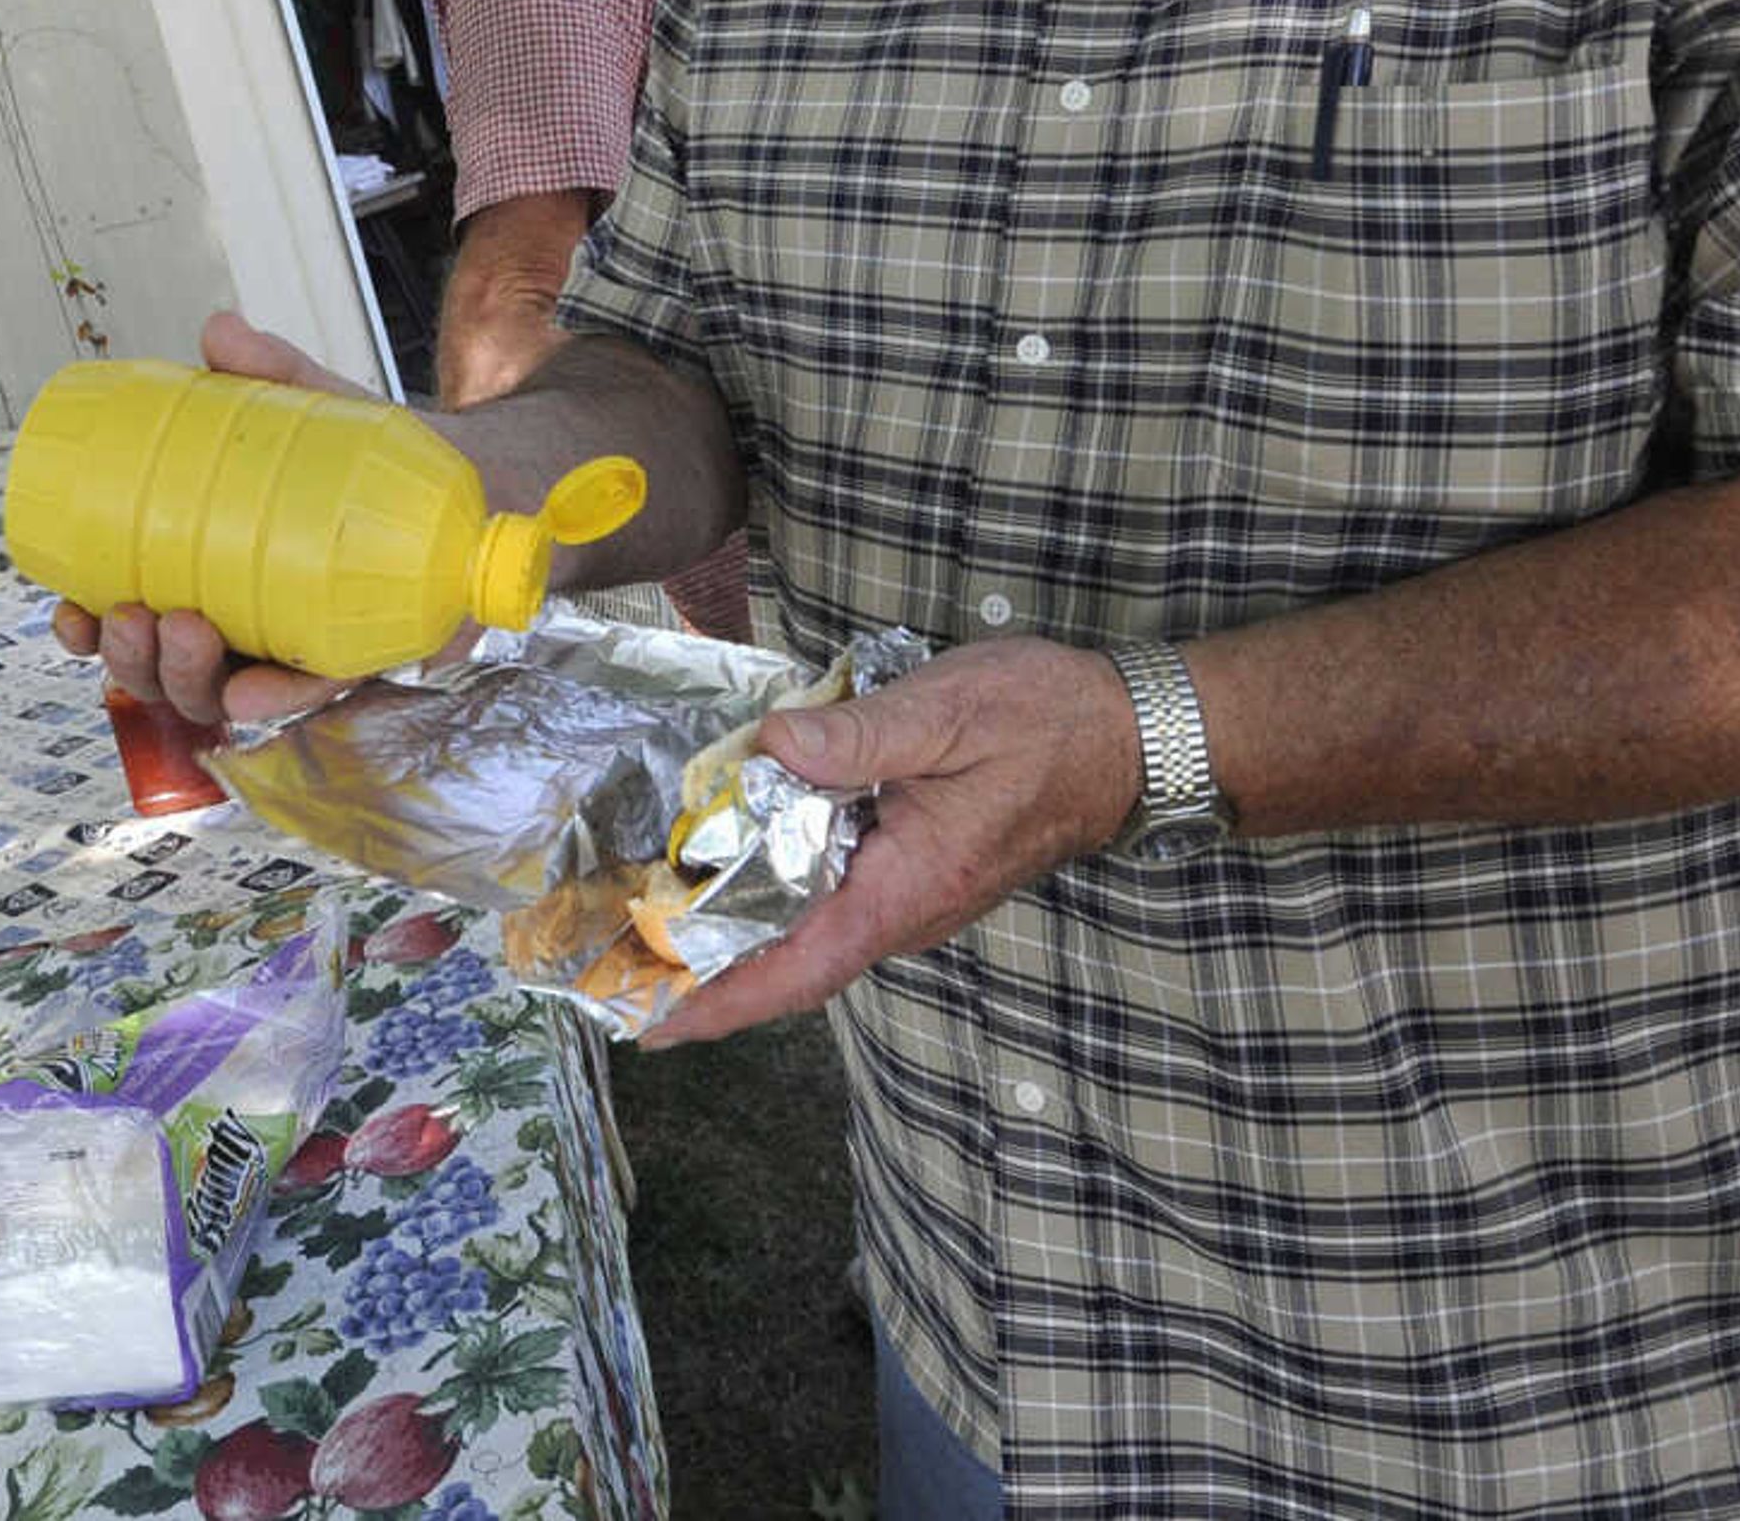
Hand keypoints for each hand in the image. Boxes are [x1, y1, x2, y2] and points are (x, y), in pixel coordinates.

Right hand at [50, 310, 387, 726]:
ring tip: (183, 627)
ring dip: (185, 676)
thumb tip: (218, 331)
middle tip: (132, 615)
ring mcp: (296, 653)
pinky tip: (249, 690)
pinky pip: (310, 697)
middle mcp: (245, 631)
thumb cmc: (370, 461)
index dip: (90, 634)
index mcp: (210, 581)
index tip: (69, 611)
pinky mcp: (357, 661)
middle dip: (134, 661)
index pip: (136, 625)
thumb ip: (269, 372)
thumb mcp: (313, 410)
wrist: (465, 475)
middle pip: (166, 673)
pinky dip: (275, 698)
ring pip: (221, 696)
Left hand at [638, 639, 1139, 1046]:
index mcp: (905, 890)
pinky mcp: (914, 868)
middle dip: (700, 968)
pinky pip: (830, 892)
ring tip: (640, 914)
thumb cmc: (1047, 722)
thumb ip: (858, 736)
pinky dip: (768, 886)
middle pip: (786, 958)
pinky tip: (722, 852)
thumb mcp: (948, 712)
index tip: (650, 1027)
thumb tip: (773, 748)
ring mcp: (910, 894)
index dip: (719, 1004)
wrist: (1131, 734)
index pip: (798, 970)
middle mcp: (903, 911)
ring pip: (804, 925)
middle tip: (608, 963)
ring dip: (728, 927)